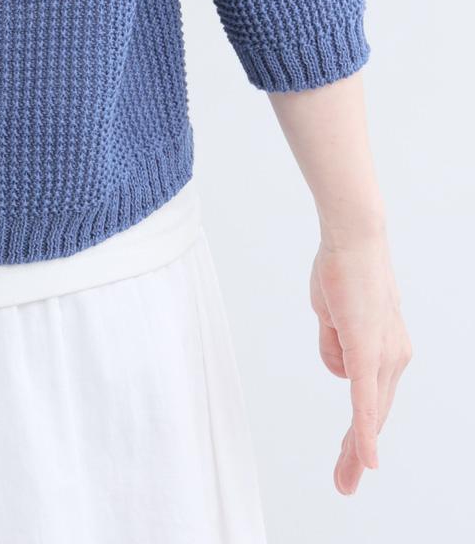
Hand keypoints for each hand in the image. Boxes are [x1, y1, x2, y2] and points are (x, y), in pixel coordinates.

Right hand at [309, 228, 411, 494]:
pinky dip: (365, 429)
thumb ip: (335, 347)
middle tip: (343, 486)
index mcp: (387, 349)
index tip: (353, 464)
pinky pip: (365, 399)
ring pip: (363, 404)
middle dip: (356, 453)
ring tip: (342, 429)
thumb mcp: (331, 316)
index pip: (374, 402)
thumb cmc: (341, 270)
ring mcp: (384, 356)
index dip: (361, 435)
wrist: (352, 238)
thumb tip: (339, 370)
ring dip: (350, 428)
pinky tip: (367, 459)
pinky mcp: (368, 352)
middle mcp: (394, 358)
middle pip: (374, 415)